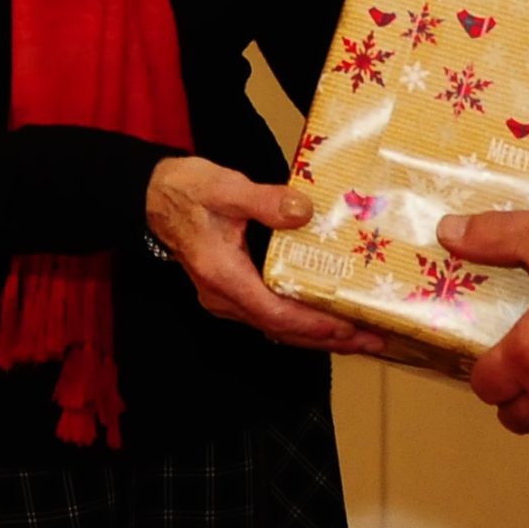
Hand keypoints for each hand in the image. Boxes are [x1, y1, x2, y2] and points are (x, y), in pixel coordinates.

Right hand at [146, 156, 382, 353]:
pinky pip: (273, 314)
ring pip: (278, 327)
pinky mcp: (235, 291)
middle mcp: (225, 297)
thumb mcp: (226, 188)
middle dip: (328, 338)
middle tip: (372, 339)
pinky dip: (302, 320)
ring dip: (318, 334)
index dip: (313, 324)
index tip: (348, 326)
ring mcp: (228, 298)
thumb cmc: (189, 191)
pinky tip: (327, 316)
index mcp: (224, 277)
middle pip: (282, 330)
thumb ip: (265, 201)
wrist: (156, 196)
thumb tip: (303, 212)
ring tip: (360, 335)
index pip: (274, 313)